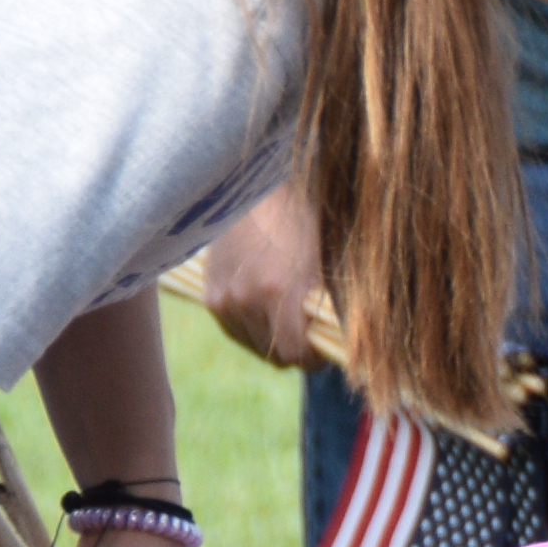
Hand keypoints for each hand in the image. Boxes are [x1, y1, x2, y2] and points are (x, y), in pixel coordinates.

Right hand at [197, 185, 328, 367]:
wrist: (255, 189)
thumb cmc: (300, 218)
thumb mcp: (320, 262)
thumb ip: (325, 306)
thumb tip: (336, 340)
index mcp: (278, 291)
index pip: (296, 355)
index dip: (314, 357)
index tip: (323, 347)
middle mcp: (245, 299)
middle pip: (274, 355)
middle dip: (295, 349)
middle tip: (308, 334)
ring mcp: (224, 298)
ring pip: (254, 345)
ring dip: (272, 339)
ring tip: (285, 317)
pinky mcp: (210, 295)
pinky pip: (235, 330)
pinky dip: (251, 327)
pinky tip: (263, 307)